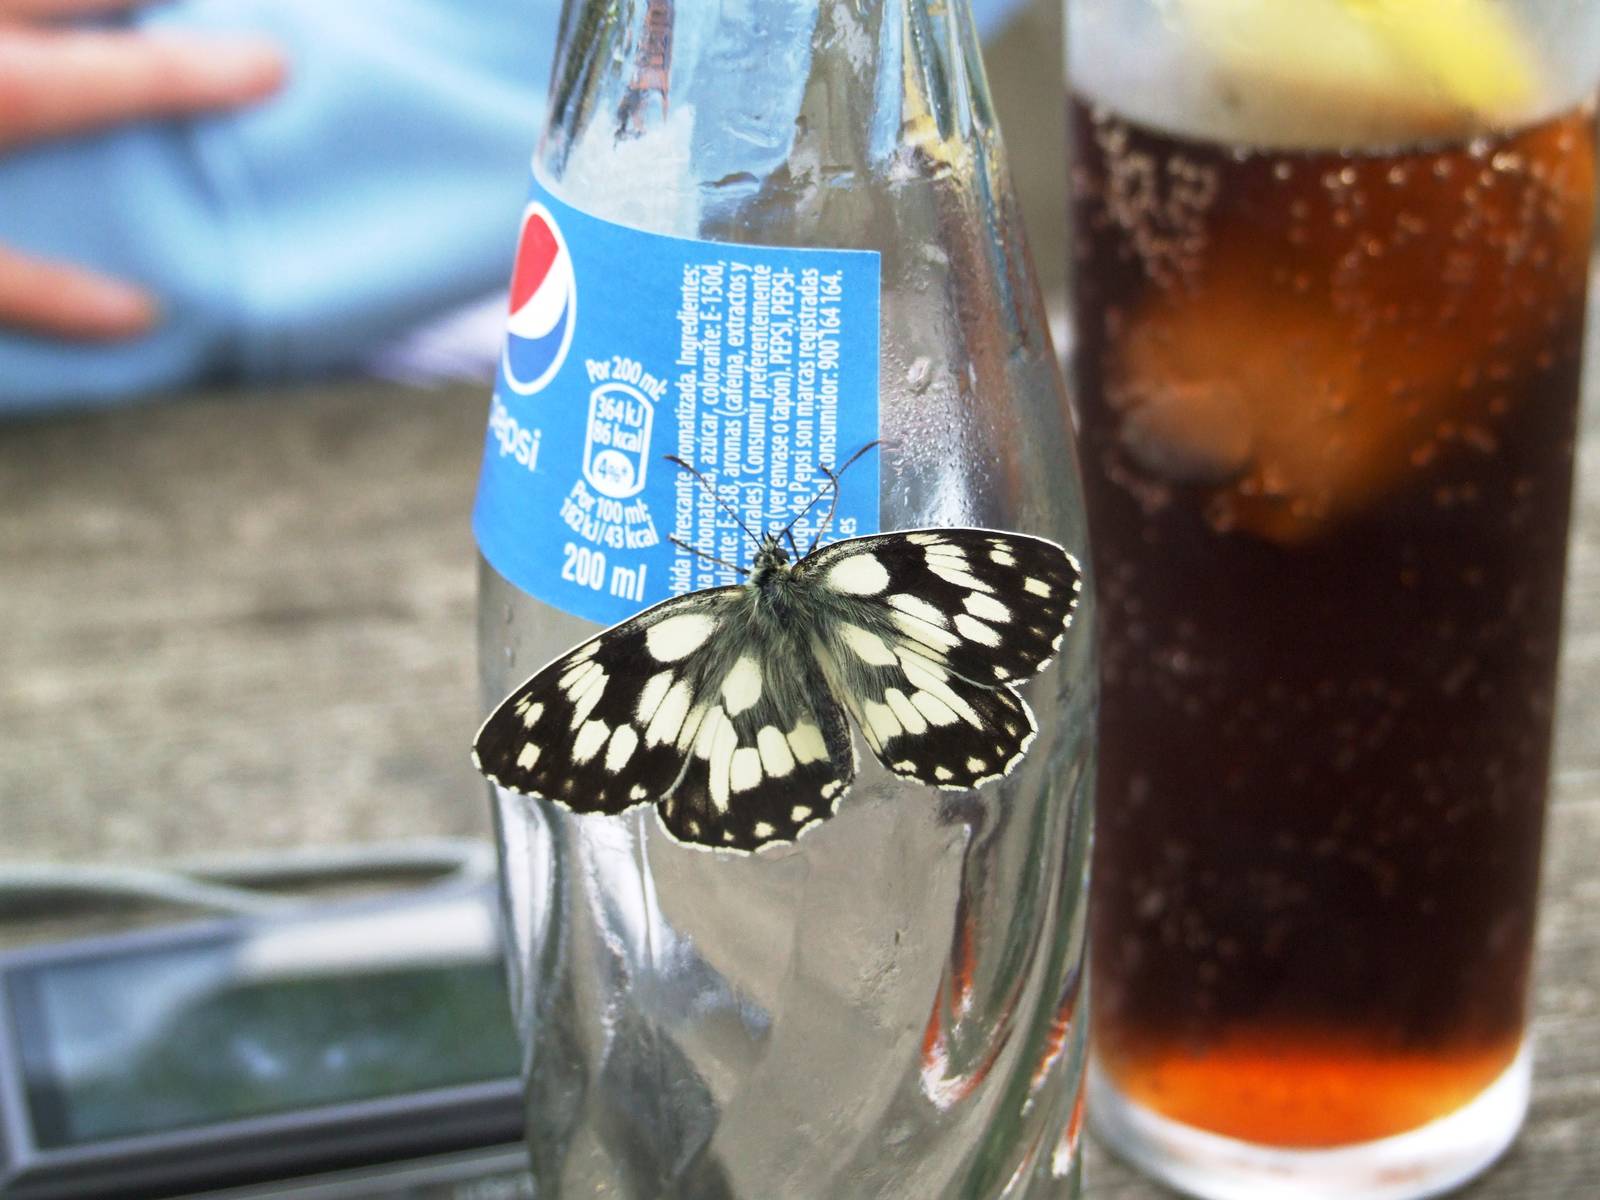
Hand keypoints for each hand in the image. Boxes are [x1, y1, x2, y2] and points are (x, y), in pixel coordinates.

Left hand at [0, 0, 283, 339]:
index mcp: (10, 91)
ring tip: (121, 16)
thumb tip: (140, 316)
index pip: (138, 71)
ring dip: (83, 1)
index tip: (277, 63)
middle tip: (202, 10)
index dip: (215, 70)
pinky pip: (9, 2)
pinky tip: (40, 20)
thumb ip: (38, 290)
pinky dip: (31, 10)